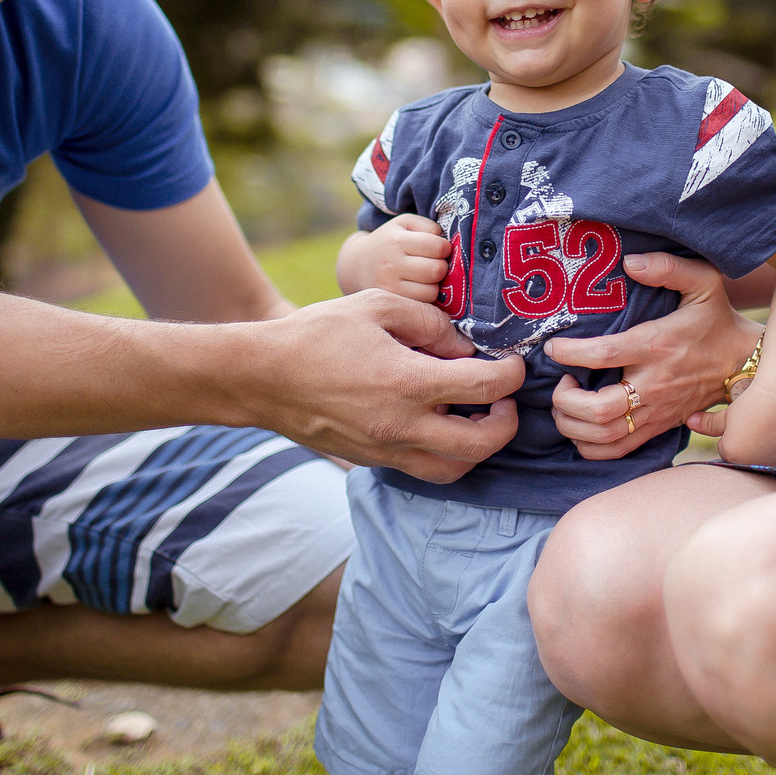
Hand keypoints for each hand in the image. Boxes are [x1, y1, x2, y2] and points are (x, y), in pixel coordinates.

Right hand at [231, 289, 523, 481]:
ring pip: (455, 468)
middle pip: (482, 444)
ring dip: (478, 446)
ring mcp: (386, 449)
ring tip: (477, 415)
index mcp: (407, 382)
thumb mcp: (378, 305)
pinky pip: (425, 468)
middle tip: (502, 398)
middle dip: (506, 421)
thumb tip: (463, 347)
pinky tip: (440, 421)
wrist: (263, 377)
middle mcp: (401, 426)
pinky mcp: (373, 460)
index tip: (513, 362)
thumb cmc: (317, 334)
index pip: (485, 387)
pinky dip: (446, 452)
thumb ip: (430, 323)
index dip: (511, 373)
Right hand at [344, 215, 451, 302]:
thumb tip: (447, 245)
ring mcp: (390, 287)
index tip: (438, 250)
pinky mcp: (392, 304)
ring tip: (425, 278)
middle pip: (437, 270)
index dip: (445, 248)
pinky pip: (422, 306)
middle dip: (441, 267)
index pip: (438, 247)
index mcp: (396, 241)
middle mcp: (391, 265)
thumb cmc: (389, 241)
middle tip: (434, 264)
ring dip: (435, 285)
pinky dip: (425, 299)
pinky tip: (418, 289)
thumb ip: (428, 226)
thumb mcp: (405, 223)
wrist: (358, 265)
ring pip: (432, 292)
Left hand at [546, 253, 762, 458]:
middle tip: (560, 382)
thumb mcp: (703, 282)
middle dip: (565, 400)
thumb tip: (630, 262)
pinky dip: (589, 445)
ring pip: (603, 436)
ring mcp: (655, 412)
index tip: (553, 347)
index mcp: (656, 346)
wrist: (744, 362)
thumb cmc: (716, 320)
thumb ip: (668, 267)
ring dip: (572, 425)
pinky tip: (581, 424)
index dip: (570, 353)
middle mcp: (653, 384)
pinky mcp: (657, 428)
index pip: (603, 355)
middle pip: (599, 410)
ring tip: (566, 402)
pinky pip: (615, 451)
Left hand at [698, 382, 775, 468]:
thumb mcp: (728, 414)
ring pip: (772, 460)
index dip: (737, 435)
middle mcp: (753, 466)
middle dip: (753, 446)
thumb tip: (688, 422)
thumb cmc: (751, 402)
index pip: (731, 450)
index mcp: (731, 455)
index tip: (746, 421)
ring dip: (772, 450)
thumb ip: (709, 424)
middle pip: (751, 458)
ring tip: (775, 427)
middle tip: (762, 424)